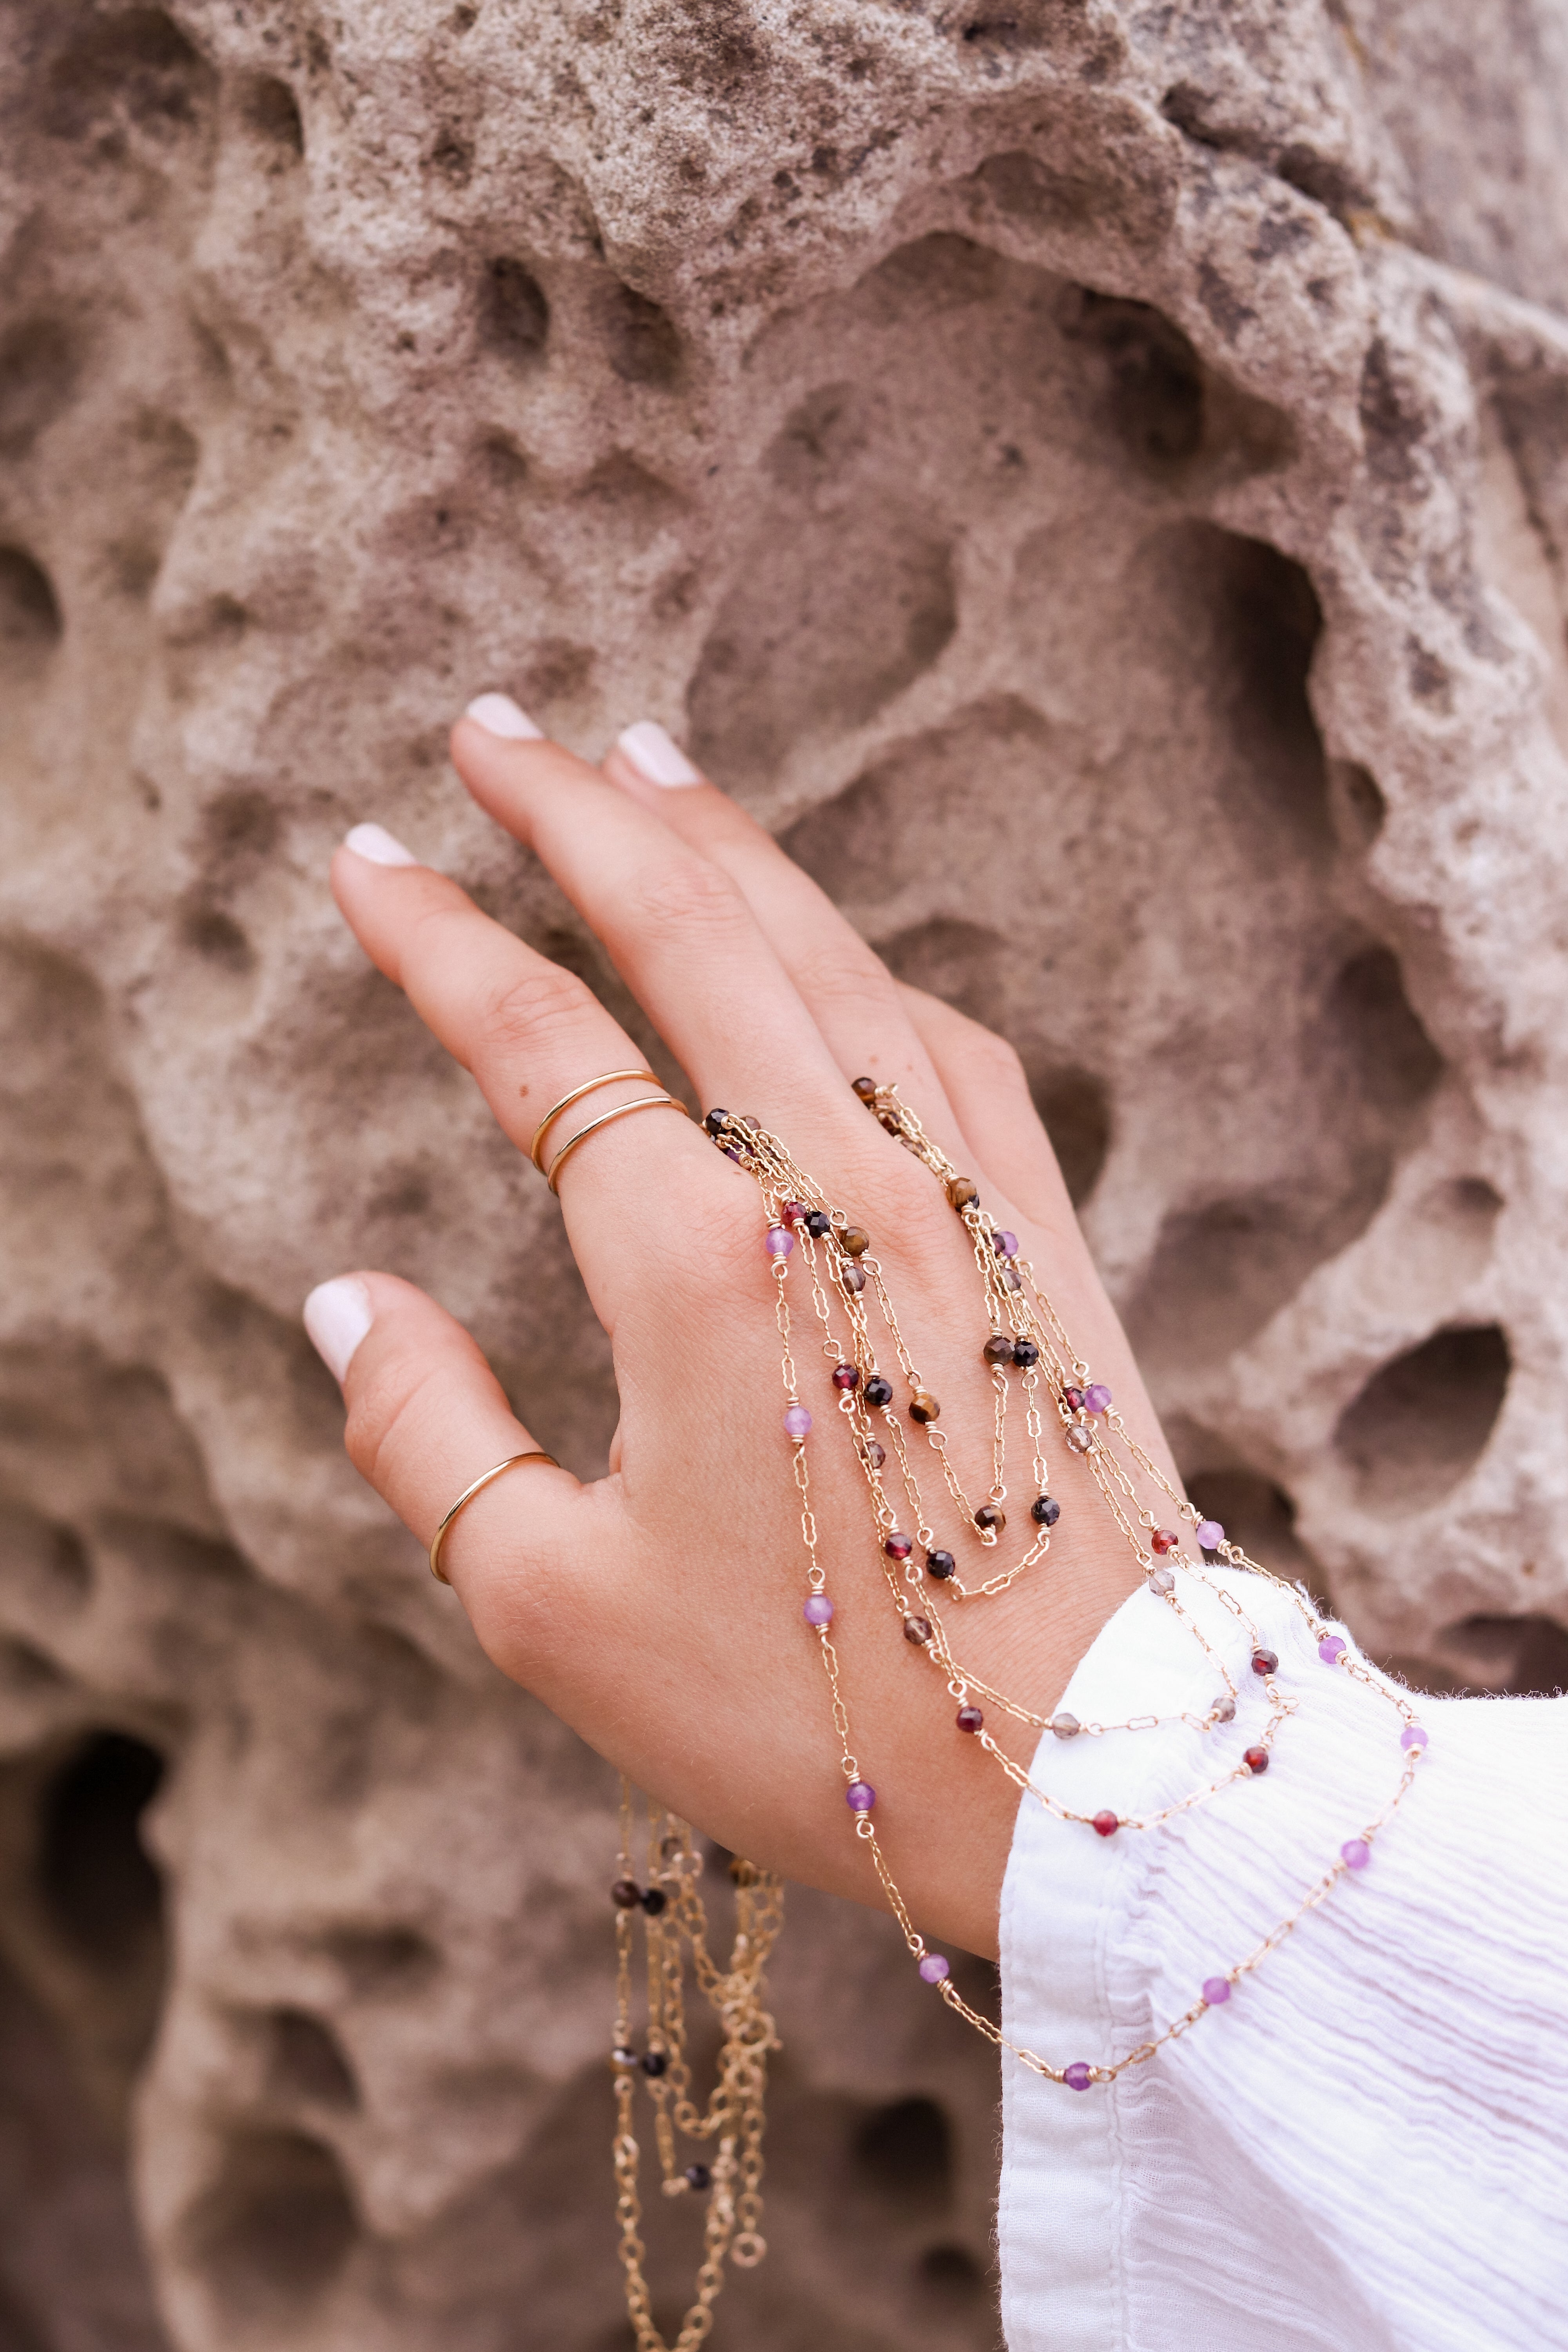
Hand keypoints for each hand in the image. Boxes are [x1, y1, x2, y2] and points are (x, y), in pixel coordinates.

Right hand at [308, 705, 1175, 1959]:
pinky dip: (859, 952)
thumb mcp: (555, 1612)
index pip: (538, 1041)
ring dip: (722, 842)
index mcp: (701, 1265)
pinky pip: (937, 1032)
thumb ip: (426, 1435)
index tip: (368, 862)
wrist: (1090, 1762)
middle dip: (575, 811)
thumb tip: (343, 1296)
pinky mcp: (1038, 1222)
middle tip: (494, 727)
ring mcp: (957, 1186)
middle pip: (690, 929)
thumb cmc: (817, 1711)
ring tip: (642, 763)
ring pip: (824, 948)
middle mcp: (836, 1183)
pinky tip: (820, 934)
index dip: (436, 939)